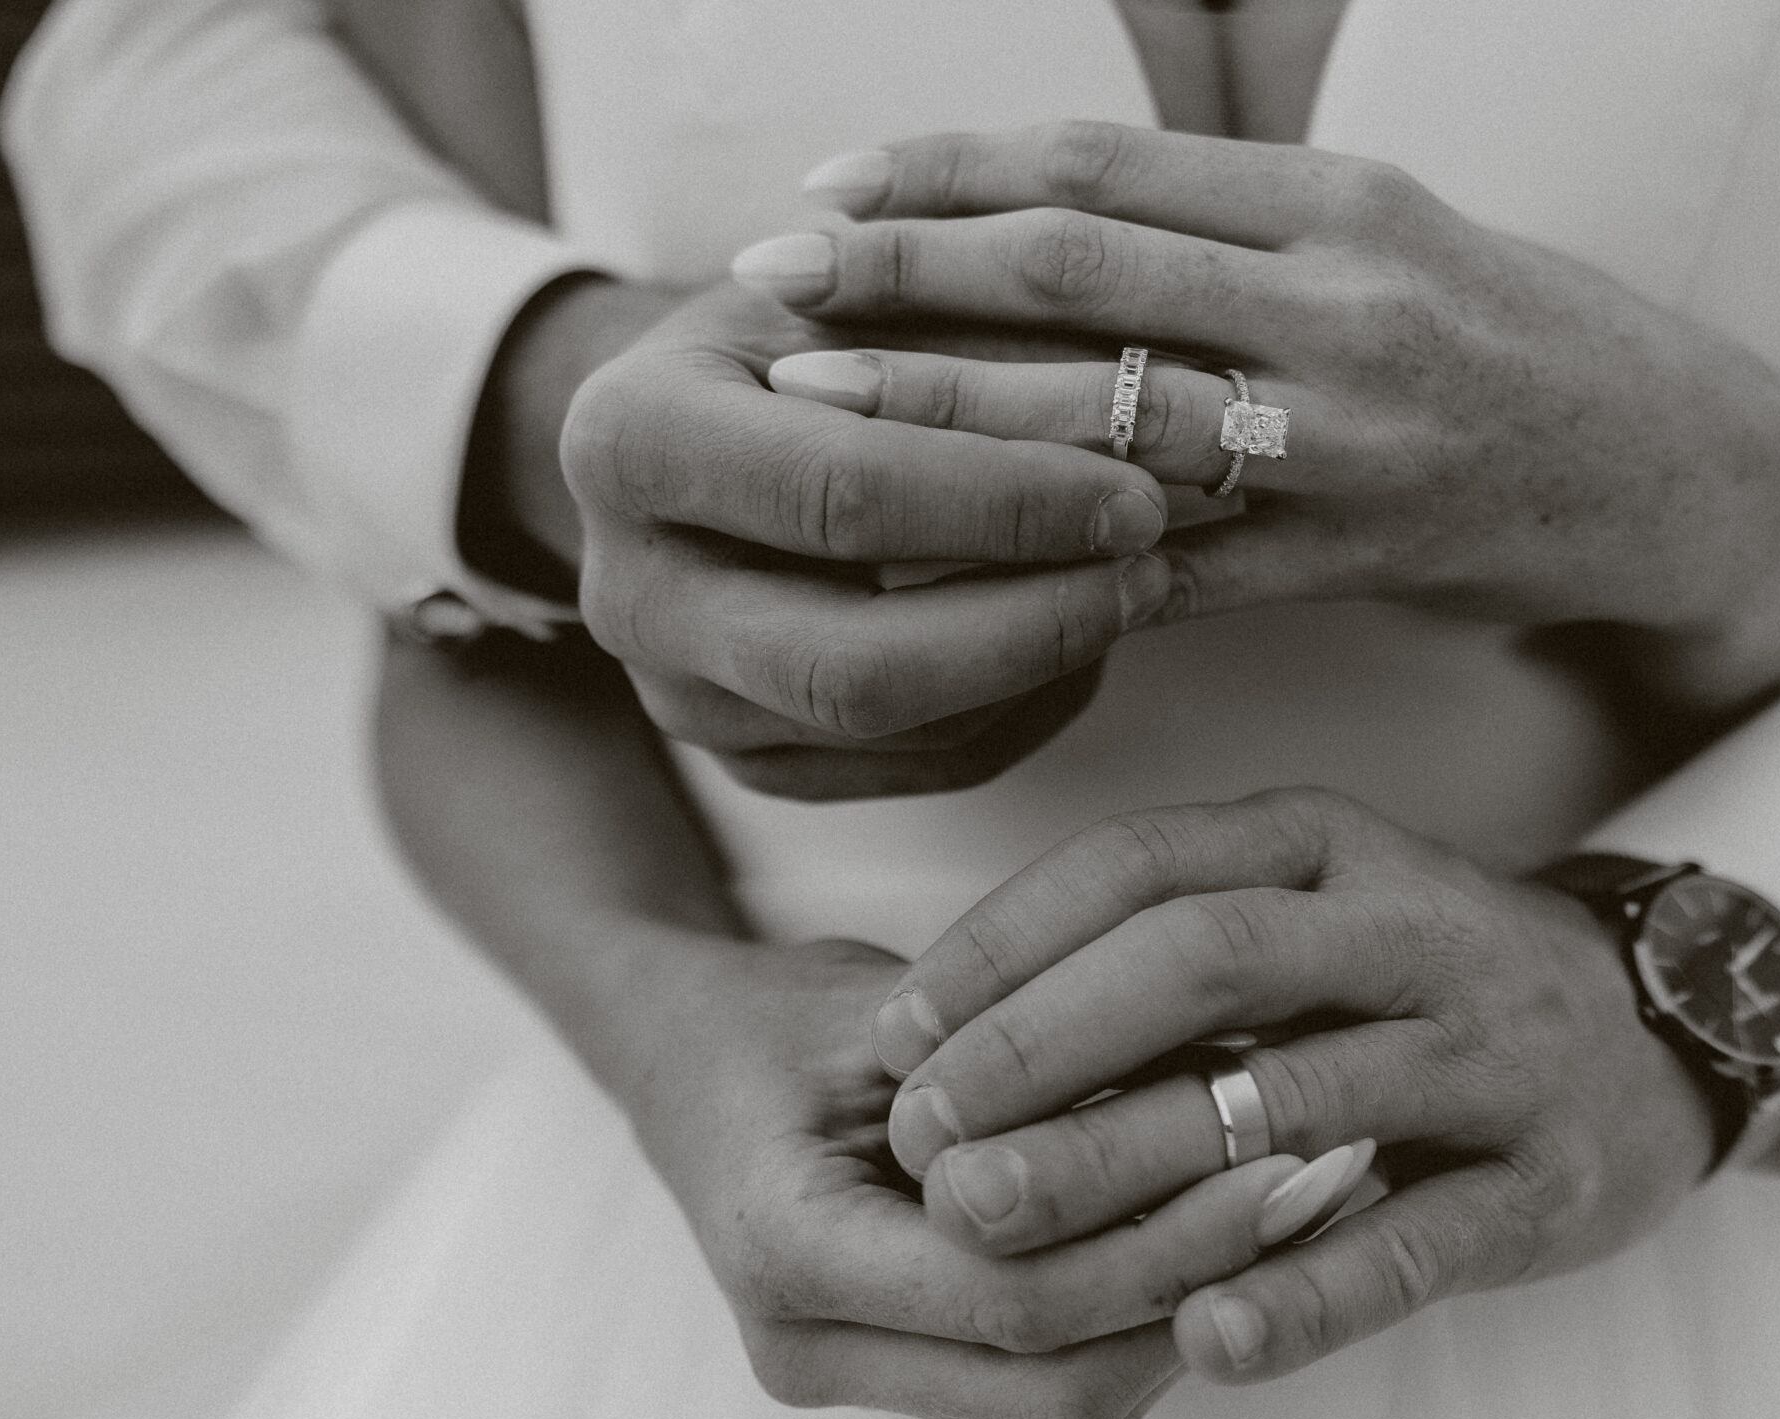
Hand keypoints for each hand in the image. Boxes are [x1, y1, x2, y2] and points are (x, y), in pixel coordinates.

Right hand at [542, 281, 1177, 797]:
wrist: (690, 425)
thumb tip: (1151, 401)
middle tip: (1150, 567)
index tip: (1137, 488)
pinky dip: (1024, 703)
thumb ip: (979, 338)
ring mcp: (681, 703)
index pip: (838, 496)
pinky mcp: (752, 768)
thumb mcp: (861, 290)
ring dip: (1042, 664)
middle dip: (1030, 624)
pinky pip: (921, 767)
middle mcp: (628, 598)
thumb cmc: (794, 331)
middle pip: (852, 667)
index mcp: (630, 442)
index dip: (1005, 503)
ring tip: (1134, 583)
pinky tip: (1078, 629)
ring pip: (900, 731)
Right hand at [573, 930, 1314, 1418]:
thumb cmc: (775, 1017)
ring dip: (1190, 1313)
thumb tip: (1214, 1075)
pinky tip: (1229, 1231)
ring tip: (1298, 1211)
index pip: (1012, 1294)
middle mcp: (807, 1346)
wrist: (679, 1064)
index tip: (1270, 1158)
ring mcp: (850, 1375)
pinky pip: (1050, 1375)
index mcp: (785, 1248)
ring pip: (1069, 1396)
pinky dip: (1147, 1312)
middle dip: (1199, 1291)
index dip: (1158, 1242)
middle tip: (1317, 1193)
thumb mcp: (888, 1009)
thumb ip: (1025, 1061)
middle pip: (1056, 1377)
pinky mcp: (903, 1375)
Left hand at [742, 122, 1779, 715]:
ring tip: (808, 412)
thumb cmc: (1517, 338)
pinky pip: (1162, 566)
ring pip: (1101, 417)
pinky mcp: (1346, 560)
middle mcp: (1338, 304)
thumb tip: (1037, 213)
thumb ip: (1226, 221)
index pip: (1100, 165)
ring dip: (936, 417)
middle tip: (764, 286)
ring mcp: (1344, 438)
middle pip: (1075, 270)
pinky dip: (1036, 568)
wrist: (1680, 475)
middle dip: (900, 275)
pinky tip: (929, 579)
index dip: (944, 170)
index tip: (825, 188)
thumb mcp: (1388, 233)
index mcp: (1338, 202)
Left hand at [866, 787, 1716, 1385]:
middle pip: (1206, 958)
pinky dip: (1308, 1292)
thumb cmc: (1419, 980)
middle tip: (920, 1136)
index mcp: (1330, 843)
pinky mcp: (1553, 1179)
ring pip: (1300, 1096)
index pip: (1142, 864)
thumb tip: (943, 1038)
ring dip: (1130, 1161)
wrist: (1665, 1030)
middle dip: (1041, 1043)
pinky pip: (1419, 1240)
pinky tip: (1200, 1339)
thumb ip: (1165, 955)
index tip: (889, 1032)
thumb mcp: (1310, 913)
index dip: (1003, 945)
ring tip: (995, 1225)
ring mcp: (1493, 1049)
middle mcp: (1412, 924)